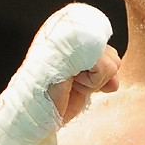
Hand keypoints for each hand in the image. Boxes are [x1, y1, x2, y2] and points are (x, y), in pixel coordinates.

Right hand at [0, 3, 113, 144]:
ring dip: (93, 82)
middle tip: (72, 84)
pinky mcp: (71, 48)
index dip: (99, 70)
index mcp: (66, 34)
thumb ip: (100, 75)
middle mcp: (66, 29)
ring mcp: (67, 36)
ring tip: (69, 84)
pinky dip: (93, 83)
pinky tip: (71, 84)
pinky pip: (106, 67)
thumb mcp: (81, 84)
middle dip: (98, 77)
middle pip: (112, 54)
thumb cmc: (50, 101)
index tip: (79, 82)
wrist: (29, 115)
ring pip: (111, 60)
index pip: (105, 48)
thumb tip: (116, 81)